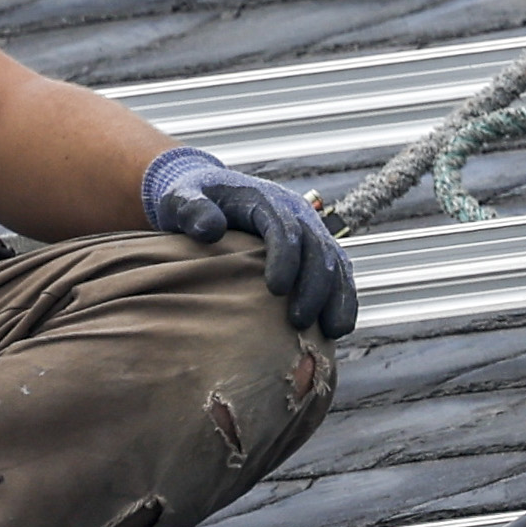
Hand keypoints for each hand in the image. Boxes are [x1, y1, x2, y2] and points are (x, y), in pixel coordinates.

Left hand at [141, 144, 358, 338]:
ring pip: (336, 262)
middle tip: (299, 321)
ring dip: (336, 296)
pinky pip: (339, 272)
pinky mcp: (314, 249)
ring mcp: (310, 231)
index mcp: (266, 200)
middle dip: (314, 286)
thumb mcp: (182, 199)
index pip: (285, 228)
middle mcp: (296, 213)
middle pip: (318, 248)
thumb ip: (192, 210)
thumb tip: (211, 230)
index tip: (276, 289)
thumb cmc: (192, 200)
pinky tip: (338, 328)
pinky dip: (343, 298)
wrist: (211, 193)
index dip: (285, 258)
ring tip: (331, 332)